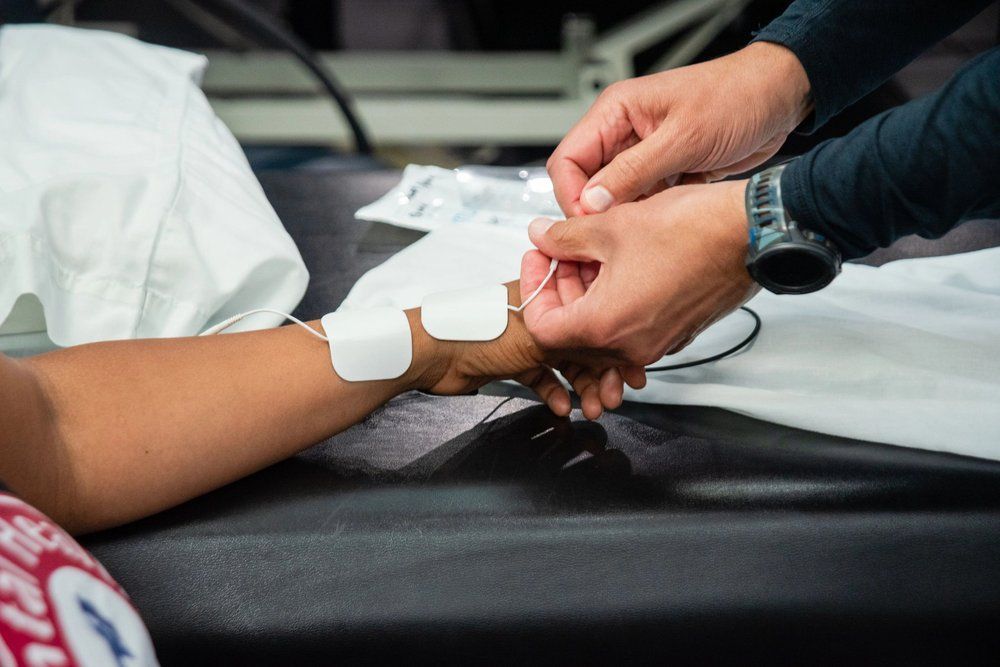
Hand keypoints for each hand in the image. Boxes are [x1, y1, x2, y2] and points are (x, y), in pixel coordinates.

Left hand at [418, 283, 625, 419]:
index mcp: (549, 294)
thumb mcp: (538, 336)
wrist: (435, 354)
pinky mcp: (514, 360)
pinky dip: (554, 391)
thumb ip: (574, 342)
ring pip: (566, 364)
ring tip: (591, 409)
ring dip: (581, 387)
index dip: (614, 343)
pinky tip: (561, 406)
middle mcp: (542, 314)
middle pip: (583, 344)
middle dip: (602, 372)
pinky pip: (543, 377)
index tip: (631, 368)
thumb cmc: (479, 331)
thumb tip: (609, 350)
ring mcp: (528, 338)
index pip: (592, 315)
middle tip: (613, 397)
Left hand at [521, 180, 758, 366]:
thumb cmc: (691, 230)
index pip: (542, 330)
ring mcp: (655, 344)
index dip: (533, 292)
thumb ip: (565, 237)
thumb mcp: (611, 225)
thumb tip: (541, 236)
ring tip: (593, 254)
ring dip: (587, 295)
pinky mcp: (675, 333)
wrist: (751, 234)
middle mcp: (630, 346)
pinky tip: (621, 265)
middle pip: (570, 335)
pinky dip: (616, 303)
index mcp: (606, 326)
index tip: (539, 262)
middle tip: (563, 251)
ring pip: (601, 331)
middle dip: (561, 290)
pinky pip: (631, 329)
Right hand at [547, 42, 810, 216]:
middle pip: (585, 182)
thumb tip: (593, 201)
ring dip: (622, 217)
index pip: (568, 159)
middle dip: (595, 211)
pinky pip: (640, 201)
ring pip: (612, 196)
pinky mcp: (664, 171)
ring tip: (638, 234)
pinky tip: (658, 227)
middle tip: (611, 236)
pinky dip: (646, 217)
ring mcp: (643, 154)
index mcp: (616, 111)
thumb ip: (633, 172)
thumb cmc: (736, 97)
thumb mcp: (682, 138)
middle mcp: (624, 132)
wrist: (778, 99)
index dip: (572, 195)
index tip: (588, 223)